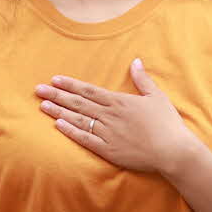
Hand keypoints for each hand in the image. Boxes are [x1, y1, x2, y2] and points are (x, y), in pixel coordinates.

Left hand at [35, 58, 197, 174]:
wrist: (172, 151)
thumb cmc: (167, 123)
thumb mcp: (157, 96)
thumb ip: (143, 79)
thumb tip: (135, 61)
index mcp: (120, 101)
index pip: (89, 91)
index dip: (70, 85)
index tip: (55, 80)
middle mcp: (110, 115)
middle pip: (78, 103)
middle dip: (57, 95)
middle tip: (38, 90)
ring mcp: (107, 133)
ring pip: (78, 120)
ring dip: (59, 112)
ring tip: (42, 106)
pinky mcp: (108, 150)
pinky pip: (85, 139)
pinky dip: (71, 132)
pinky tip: (58, 125)